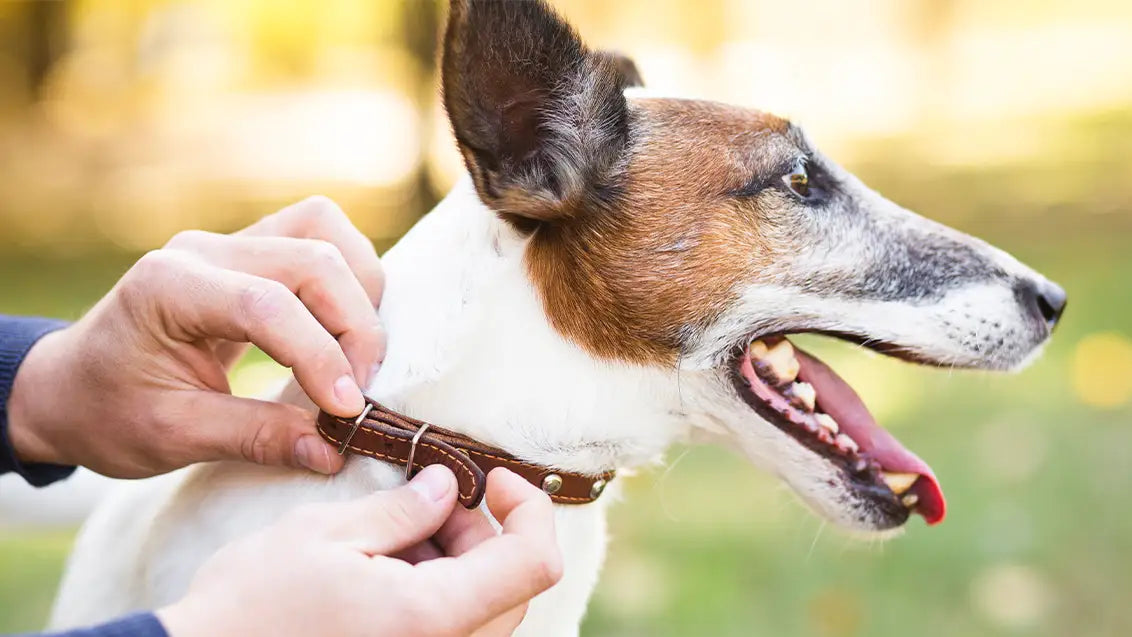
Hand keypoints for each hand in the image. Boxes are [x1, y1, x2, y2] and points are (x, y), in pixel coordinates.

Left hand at [6, 196, 384, 476]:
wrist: (72, 387)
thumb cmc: (108, 412)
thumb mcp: (172, 437)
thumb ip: (255, 438)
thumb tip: (333, 451)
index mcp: (167, 285)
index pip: (267, 305)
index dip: (320, 356)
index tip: (347, 411)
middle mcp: (203, 249)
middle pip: (313, 257)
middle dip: (353, 327)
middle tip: (356, 394)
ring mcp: (231, 241)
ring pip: (326, 232)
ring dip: (359, 292)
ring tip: (355, 358)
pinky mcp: (253, 249)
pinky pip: (319, 238)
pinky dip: (349, 280)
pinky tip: (343, 331)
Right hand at [156, 466, 563, 636]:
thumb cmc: (252, 605)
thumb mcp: (326, 535)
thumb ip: (402, 509)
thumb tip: (447, 486)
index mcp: (432, 616)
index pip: (535, 562)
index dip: (530, 509)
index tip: (491, 478)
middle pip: (512, 585)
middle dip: (481, 531)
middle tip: (426, 501)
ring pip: (484, 608)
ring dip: (455, 561)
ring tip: (392, 535)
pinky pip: (450, 628)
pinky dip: (434, 590)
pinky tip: (383, 570)